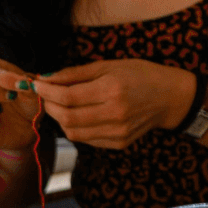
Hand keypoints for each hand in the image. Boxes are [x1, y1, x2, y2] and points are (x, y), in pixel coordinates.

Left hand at [33, 60, 195, 149]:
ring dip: (60, 119)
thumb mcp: (110, 65)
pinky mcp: (119, 143)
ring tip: (61, 105)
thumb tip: (46, 78)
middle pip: (67, 117)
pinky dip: (75, 128)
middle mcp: (115, 113)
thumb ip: (76, 73)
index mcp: (113, 89)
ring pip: (73, 132)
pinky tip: (79, 115)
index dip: (46, 91)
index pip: (68, 96)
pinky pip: (86, 139)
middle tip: (46, 95)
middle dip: (49, 106)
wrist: (171, 97)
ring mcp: (118, 131)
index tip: (36, 84)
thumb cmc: (141, 75)